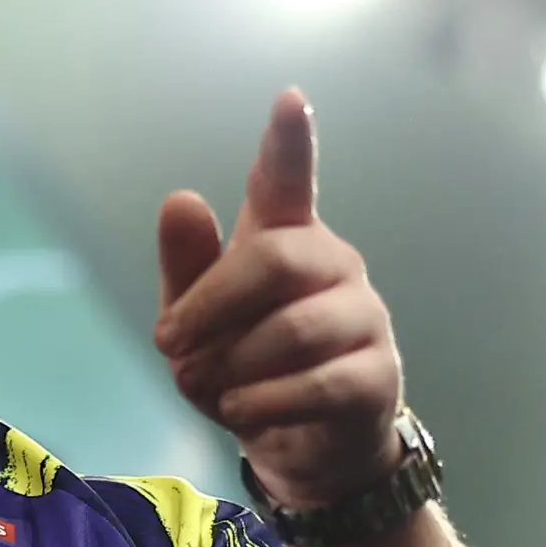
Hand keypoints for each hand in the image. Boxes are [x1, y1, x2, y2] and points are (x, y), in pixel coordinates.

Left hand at [153, 89, 405, 513]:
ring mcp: (364, 318)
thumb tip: (181, 198)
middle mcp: (334, 265)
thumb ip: (188, 266)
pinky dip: (262, 402)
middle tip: (168, 345)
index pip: (287, 180)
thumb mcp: (199, 320)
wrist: (303, 447)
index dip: (289, 142)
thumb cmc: (248, 366)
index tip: (289, 99)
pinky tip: (240, 412)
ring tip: (210, 390)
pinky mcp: (377, 376)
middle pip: (273, 260)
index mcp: (287, 238)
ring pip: (291, 330)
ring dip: (231, 367)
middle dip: (209, 306)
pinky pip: (316, 384)